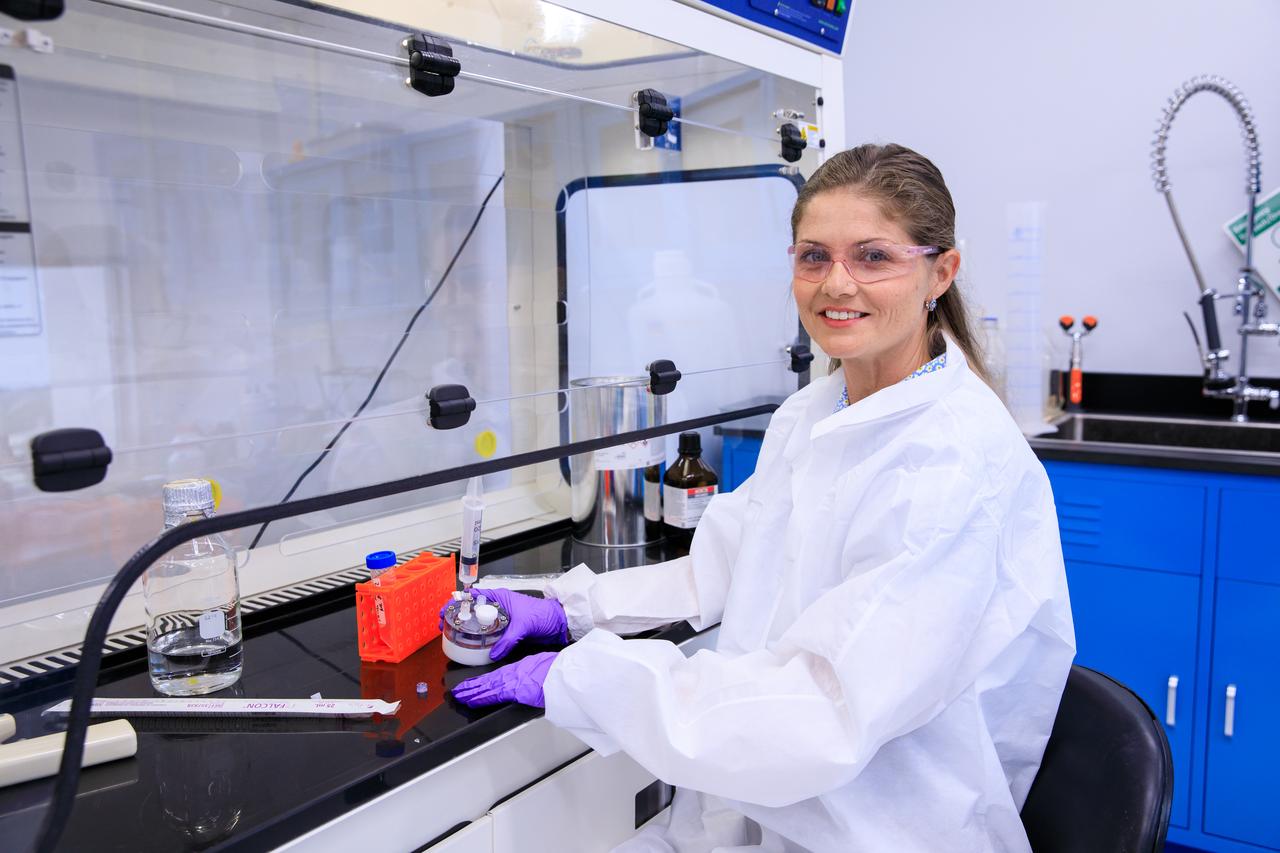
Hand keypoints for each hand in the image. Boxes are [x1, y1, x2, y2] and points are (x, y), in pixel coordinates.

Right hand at [440, 587, 568, 660]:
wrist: (558, 623)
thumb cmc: (544, 614)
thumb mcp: (524, 625)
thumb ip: (508, 640)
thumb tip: (494, 653)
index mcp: (500, 597)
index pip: (473, 596)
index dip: (457, 602)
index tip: (445, 610)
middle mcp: (498, 607)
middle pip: (472, 610)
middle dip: (457, 616)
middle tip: (444, 626)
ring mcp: (501, 619)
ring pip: (478, 622)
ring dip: (466, 628)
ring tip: (452, 635)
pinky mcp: (505, 631)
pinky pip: (488, 634)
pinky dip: (479, 638)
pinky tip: (471, 645)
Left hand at [451, 652, 557, 707]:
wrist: (565, 673)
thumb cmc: (559, 669)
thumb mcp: (543, 666)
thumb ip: (532, 673)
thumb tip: (530, 679)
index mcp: (520, 667)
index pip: (496, 675)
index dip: (482, 680)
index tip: (471, 683)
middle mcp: (513, 673)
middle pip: (488, 681)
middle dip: (471, 686)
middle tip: (457, 691)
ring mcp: (513, 682)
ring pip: (487, 688)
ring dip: (472, 692)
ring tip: (458, 696)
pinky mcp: (515, 691)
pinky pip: (494, 695)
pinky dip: (481, 698)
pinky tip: (471, 701)